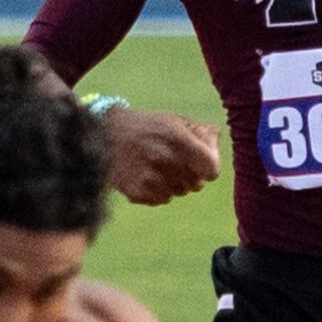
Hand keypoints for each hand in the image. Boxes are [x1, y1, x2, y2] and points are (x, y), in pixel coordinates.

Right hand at [103, 109, 222, 205]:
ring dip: (174, 184)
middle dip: (190, 175)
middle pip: (196, 185)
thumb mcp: (176, 121)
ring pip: (179, 193)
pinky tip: (145, 175)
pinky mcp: (137, 193)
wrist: (105, 135)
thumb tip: (216, 143)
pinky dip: (157, 191)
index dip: (209, 168)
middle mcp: (166, 161)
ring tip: (156, 166)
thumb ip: (201, 132)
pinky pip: (161, 200)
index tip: (201, 164)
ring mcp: (151, 179)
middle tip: (172, 161)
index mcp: (179, 141)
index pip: (211, 170)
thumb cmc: (147, 127)